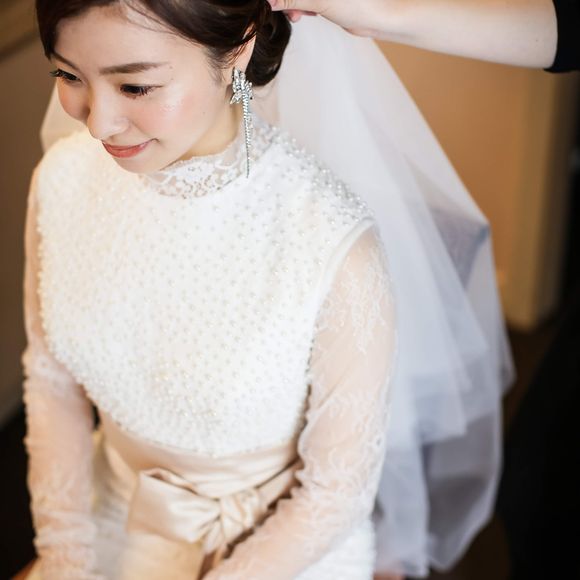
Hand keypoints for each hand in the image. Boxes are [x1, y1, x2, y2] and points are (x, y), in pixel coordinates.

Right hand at [266, 0, 396, 36]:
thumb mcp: (319, 1)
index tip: (273, 4)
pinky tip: (308, 14)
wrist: (377, 17)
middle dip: (287, 0)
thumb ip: (292, 0)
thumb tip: (269, 1)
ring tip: (299, 15)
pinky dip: (303, 7)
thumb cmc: (356, 4)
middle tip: (288, 11)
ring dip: (293, 4)